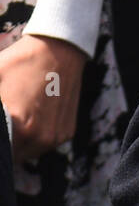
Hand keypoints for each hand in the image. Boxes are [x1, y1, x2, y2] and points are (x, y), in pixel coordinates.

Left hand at [0, 32, 85, 161]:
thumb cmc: (20, 62)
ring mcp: (54, 137)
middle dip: (3, 144)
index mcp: (18, 125)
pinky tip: (32, 118)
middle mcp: (38, 137)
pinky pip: (43, 145)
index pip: (0, 151)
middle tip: (2, 125)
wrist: (59, 49)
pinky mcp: (66, 133)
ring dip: (18, 145)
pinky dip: (35, 138)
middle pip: (10, 156)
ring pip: (27, 154)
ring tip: (16, 120)